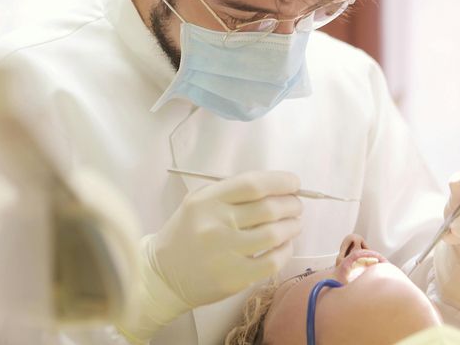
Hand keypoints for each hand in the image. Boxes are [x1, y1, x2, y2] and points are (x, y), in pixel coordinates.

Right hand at [116, 171, 301, 341]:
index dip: (281, 181)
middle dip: (292, 204)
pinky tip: (285, 245)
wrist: (163, 275)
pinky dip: (286, 250)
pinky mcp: (234, 277)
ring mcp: (226, 252)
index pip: (253, 185)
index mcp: (207, 201)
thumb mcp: (197, 203)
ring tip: (294, 224)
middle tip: (296, 206)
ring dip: (292, 226)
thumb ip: (230, 193)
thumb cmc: (185, 233)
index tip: (294, 183)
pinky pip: (272, 261)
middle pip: (268, 208)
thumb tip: (275, 189)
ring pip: (274, 234)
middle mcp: (216, 224)